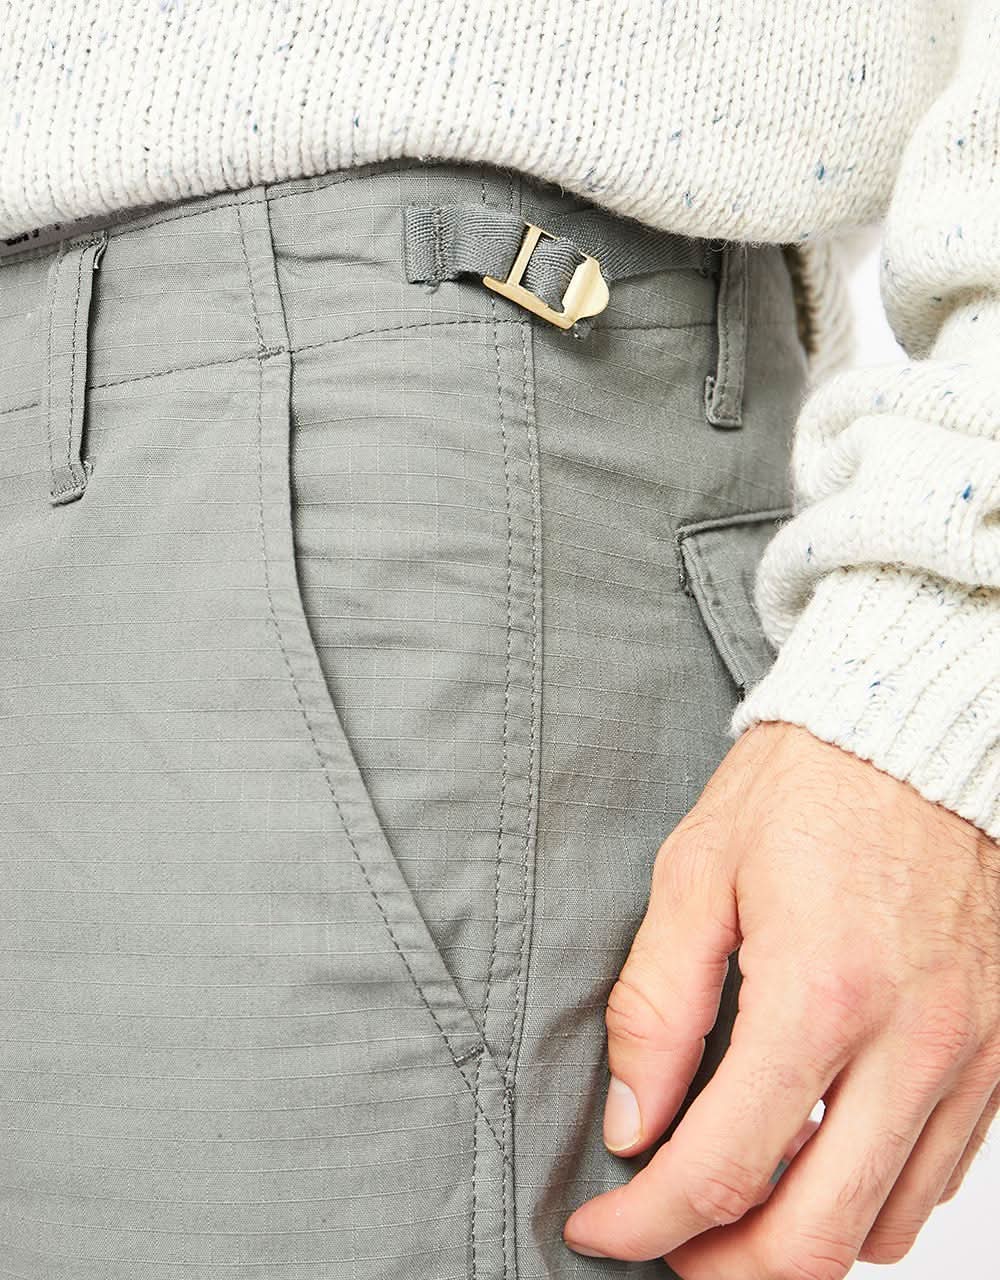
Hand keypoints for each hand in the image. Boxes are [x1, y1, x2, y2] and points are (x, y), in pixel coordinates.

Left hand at [563, 721, 999, 1275]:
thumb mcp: (695, 874)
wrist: (908, 736)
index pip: (721, 1169)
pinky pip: (937, 1177)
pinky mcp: (997, 1053)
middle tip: (662, 1243)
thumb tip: (630, 1125)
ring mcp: (968, 1056)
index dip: (642, 1223)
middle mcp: (910, 1043)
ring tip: (733, 1200)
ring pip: (882, 1228)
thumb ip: (656, 1009)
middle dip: (719, 1269)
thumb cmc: (802, 789)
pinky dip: (866, 1199)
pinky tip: (813, 1160)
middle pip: (813, 1240)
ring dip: (796, 1241)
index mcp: (819, 993)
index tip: (599, 1227)